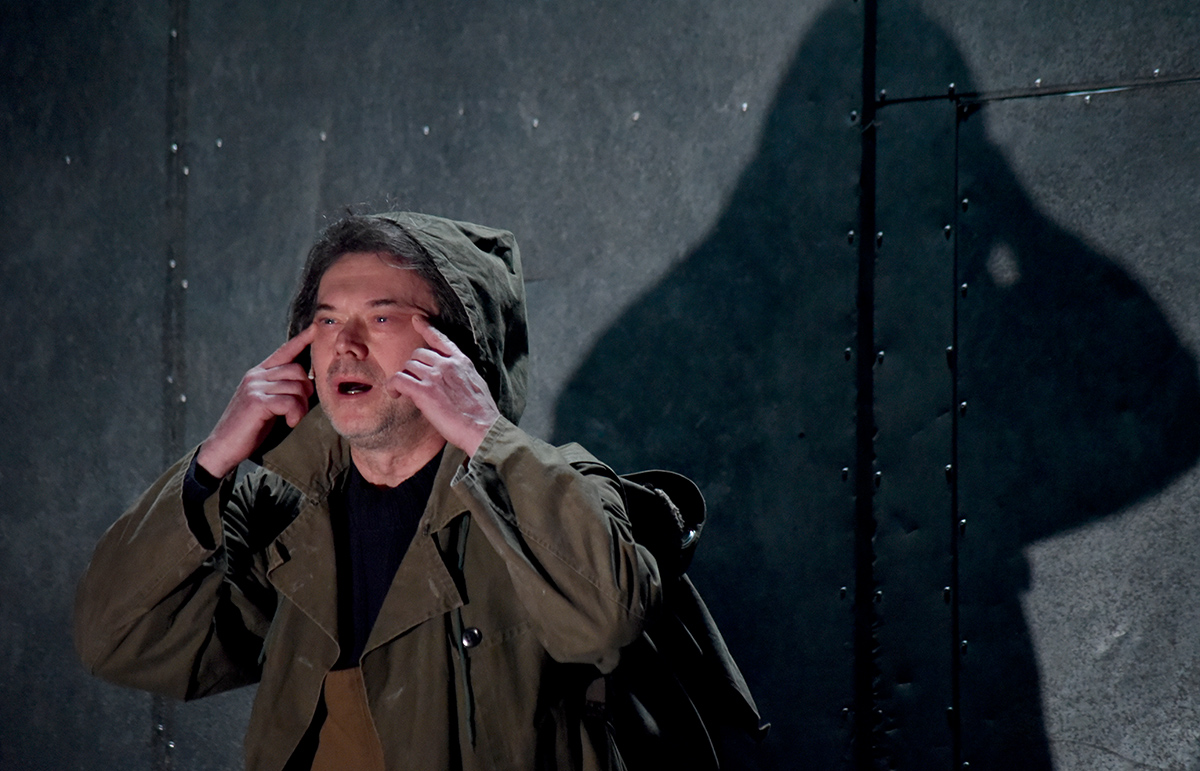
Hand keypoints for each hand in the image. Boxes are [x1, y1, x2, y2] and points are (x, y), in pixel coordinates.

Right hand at [196, 325, 316, 477]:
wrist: (223, 447)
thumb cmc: (249, 427)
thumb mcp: (265, 402)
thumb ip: (280, 388)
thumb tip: (305, 382)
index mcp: (259, 373)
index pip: (284, 351)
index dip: (301, 340)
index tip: (316, 328)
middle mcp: (256, 375)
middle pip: (297, 370)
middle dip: (307, 390)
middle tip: (301, 409)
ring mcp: (255, 387)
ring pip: (296, 386)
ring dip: (302, 406)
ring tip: (293, 418)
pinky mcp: (256, 401)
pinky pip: (290, 401)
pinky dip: (295, 414)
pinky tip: (289, 423)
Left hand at [387, 316, 499, 456]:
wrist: (483, 428)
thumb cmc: (481, 414)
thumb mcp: (476, 385)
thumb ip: (461, 376)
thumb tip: (450, 380)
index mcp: (461, 362)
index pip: (441, 339)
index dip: (426, 328)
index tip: (417, 320)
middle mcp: (447, 364)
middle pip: (418, 354)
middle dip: (412, 368)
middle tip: (412, 383)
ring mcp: (435, 376)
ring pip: (407, 366)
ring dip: (403, 378)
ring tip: (402, 392)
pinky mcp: (424, 391)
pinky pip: (399, 379)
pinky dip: (393, 386)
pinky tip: (395, 394)